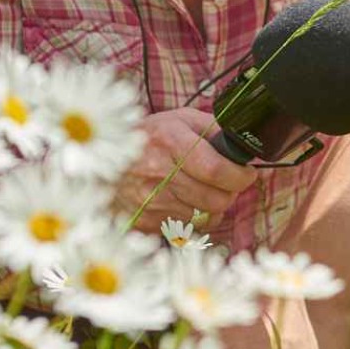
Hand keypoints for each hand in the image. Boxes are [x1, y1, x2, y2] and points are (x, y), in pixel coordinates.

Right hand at [113, 107, 256, 232]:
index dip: (240, 176)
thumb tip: (242, 148)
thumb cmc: (149, 138)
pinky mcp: (145, 222)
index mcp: (170, 141)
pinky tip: (187, 202)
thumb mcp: (180, 119)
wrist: (102, 162)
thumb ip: (213, 129)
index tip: (247, 173)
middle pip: (215, 199)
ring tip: (205, 190)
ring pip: (205, 217)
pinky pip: (187, 229)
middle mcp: (158, 172)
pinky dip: (195, 219)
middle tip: (227, 182)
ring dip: (214, 206)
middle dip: (231, 192)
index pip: (216, 169)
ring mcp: (150, 201)